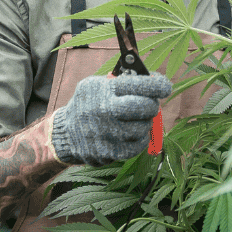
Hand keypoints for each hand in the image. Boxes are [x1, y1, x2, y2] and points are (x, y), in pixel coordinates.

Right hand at [50, 74, 172, 165]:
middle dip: (152, 105)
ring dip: (144, 123)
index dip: (157, 85)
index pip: (138, 84)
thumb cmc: (88, 104)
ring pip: (143, 127)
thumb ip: (121, 81)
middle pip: (144, 107)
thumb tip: (151, 80)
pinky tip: (132, 133)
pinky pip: (137, 146)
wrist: (65, 133)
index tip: (165, 86)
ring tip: (135, 119)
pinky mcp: (109, 152)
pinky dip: (140, 139)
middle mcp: (105, 110)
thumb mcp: (97, 84)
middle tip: (150, 104)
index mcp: (104, 90)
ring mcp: (107, 133)